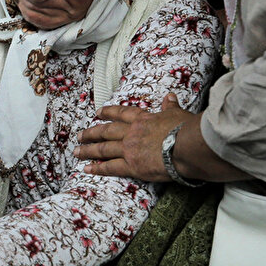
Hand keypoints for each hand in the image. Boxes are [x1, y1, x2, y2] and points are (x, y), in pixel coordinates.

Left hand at [75, 93, 197, 180]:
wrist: (188, 147)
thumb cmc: (187, 130)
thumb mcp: (177, 114)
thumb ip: (170, 107)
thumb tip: (170, 97)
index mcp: (142, 119)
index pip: (121, 114)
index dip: (108, 112)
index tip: (97, 112)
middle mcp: (131, 133)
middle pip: (105, 132)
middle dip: (91, 134)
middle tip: (79, 136)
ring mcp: (129, 149)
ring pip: (103, 149)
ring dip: (88, 150)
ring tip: (77, 152)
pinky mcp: (132, 166)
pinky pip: (111, 167)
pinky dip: (98, 168)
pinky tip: (87, 168)